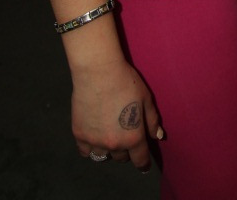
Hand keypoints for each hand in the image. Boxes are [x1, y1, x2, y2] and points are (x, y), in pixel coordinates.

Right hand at [72, 57, 162, 171]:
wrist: (98, 73)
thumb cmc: (126, 82)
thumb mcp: (146, 99)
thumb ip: (152, 120)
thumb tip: (157, 137)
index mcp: (133, 137)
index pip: (140, 160)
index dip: (143, 163)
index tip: (143, 164)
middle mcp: (114, 144)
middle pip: (121, 158)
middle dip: (126, 150)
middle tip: (125, 136)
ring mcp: (94, 141)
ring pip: (103, 156)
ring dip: (108, 150)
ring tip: (109, 135)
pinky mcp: (79, 135)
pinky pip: (85, 152)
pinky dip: (90, 147)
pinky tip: (94, 137)